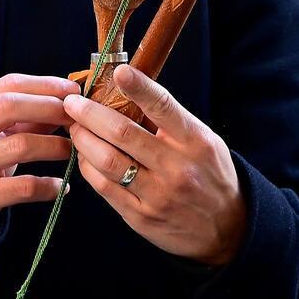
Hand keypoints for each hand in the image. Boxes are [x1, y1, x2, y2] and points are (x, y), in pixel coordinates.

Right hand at [0, 73, 77, 241]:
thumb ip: (19, 118)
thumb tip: (63, 102)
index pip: (8, 85)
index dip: (45, 84)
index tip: (72, 90)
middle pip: (10, 106)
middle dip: (50, 107)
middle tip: (75, 118)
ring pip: (20, 146)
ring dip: (55, 146)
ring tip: (71, 151)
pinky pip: (23, 188)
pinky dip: (48, 186)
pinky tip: (60, 187)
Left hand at [62, 65, 246, 265]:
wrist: (227, 227)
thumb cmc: (209, 174)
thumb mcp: (202, 141)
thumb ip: (170, 122)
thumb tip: (125, 94)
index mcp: (194, 141)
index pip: (163, 107)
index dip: (139, 87)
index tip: (118, 71)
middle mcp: (177, 167)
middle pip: (124, 133)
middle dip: (90, 114)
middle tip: (71, 103)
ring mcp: (158, 194)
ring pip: (108, 161)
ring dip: (84, 140)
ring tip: (74, 128)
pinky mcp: (141, 217)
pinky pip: (105, 188)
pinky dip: (88, 167)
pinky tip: (83, 155)